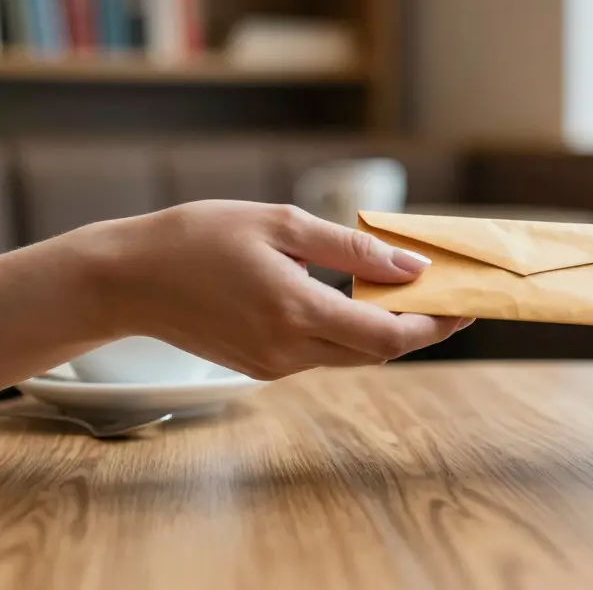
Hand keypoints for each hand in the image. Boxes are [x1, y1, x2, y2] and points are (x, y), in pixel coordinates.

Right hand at [87, 200, 469, 379]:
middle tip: (449, 292)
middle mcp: (289, 350)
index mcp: (296, 312)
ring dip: (383, 326)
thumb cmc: (197, 238)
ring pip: (350, 353)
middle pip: (377, 352)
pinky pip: (321, 351)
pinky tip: (356, 297)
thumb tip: (412, 265)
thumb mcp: (280, 225)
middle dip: (419, 325)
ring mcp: (274, 365)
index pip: (388, 337)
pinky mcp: (261, 367)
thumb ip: (351, 249)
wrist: (126, 279)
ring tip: (408, 288)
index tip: (466, 304)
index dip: (435, 325)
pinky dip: (348, 328)